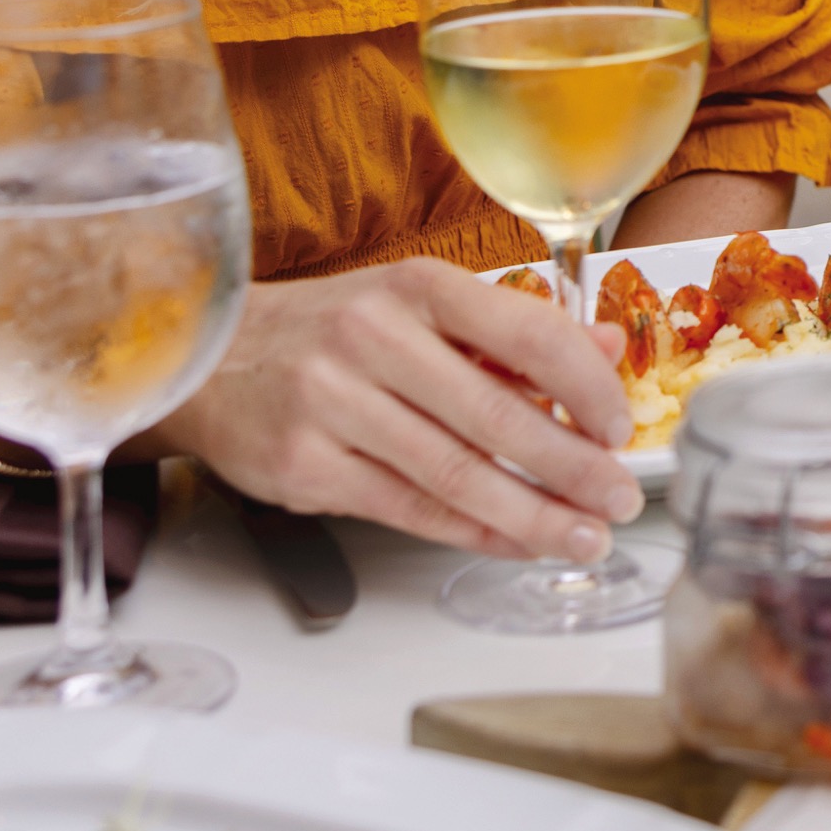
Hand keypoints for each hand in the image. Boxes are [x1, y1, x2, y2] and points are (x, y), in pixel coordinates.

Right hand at [147, 260, 642, 560]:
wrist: (210, 358)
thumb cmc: (331, 331)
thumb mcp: (420, 307)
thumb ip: (514, 329)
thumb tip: (609, 349)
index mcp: (417, 288)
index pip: (527, 334)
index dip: (586, 388)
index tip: (620, 427)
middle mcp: (374, 339)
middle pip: (496, 416)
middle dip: (572, 467)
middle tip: (620, 499)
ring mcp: (333, 404)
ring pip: (455, 474)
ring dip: (532, 514)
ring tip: (583, 535)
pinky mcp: (304, 464)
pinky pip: (409, 508)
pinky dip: (473, 531)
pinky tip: (515, 541)